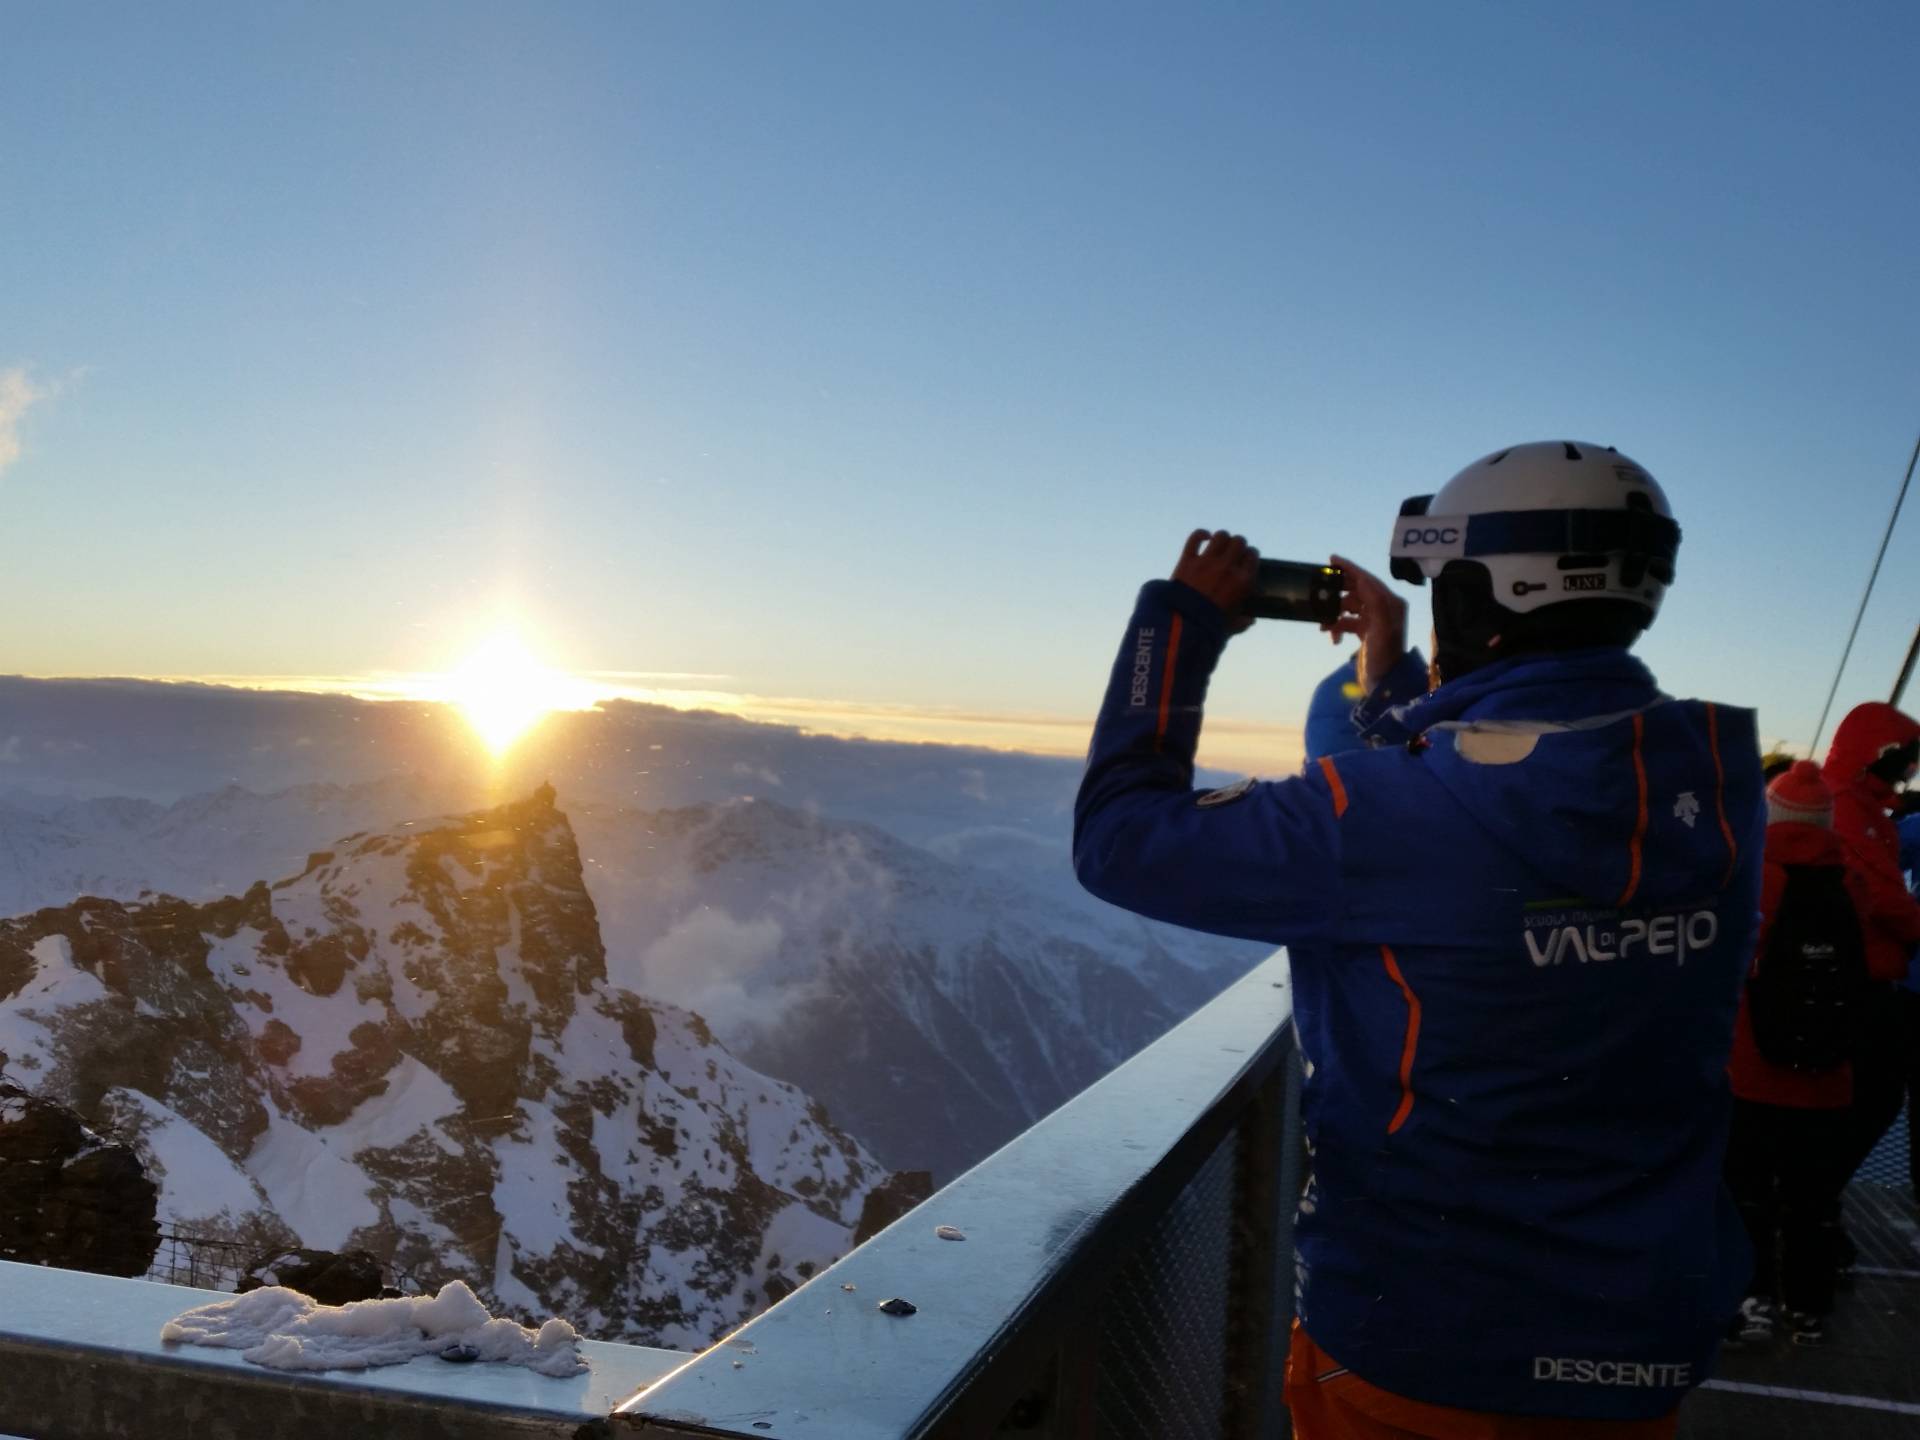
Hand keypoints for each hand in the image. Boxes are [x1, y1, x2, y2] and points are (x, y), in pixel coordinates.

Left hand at [1172, 530, 1257, 633]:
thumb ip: (1242, 622)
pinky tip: (1204, 538)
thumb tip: (1250, 620)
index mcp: (1242, 581)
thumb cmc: (1208, 627)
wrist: (1181, 624)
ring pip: (1221, 536)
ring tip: (1219, 545)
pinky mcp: (1188, 560)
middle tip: (1233, 551)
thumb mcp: (1230, 626)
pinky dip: (1200, 534)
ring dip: (1222, 538)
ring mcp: (1207, 561)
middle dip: (1238, 544)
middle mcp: (1227, 567)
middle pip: (1239, 541)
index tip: (1246, 558)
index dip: (1250, 554)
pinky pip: (1195, 537)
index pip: (1253, 555)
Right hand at [1322, 554, 1406, 692]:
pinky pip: (1347, 621)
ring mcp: (1374, 620)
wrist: (1385, 684)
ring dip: (1335, 613)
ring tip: (1324, 625)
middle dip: (1338, 592)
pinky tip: (1333, 638)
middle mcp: (1384, 608)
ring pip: (1348, 606)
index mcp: (1390, 603)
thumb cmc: (1384, 658)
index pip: (1367, 579)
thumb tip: (1363, 581)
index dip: (1349, 568)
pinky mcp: (1366, 631)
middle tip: (1320, 591)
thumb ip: (1375, 603)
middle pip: (1357, 590)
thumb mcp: (1382, 630)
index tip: (1331, 559)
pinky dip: (1337, 626)